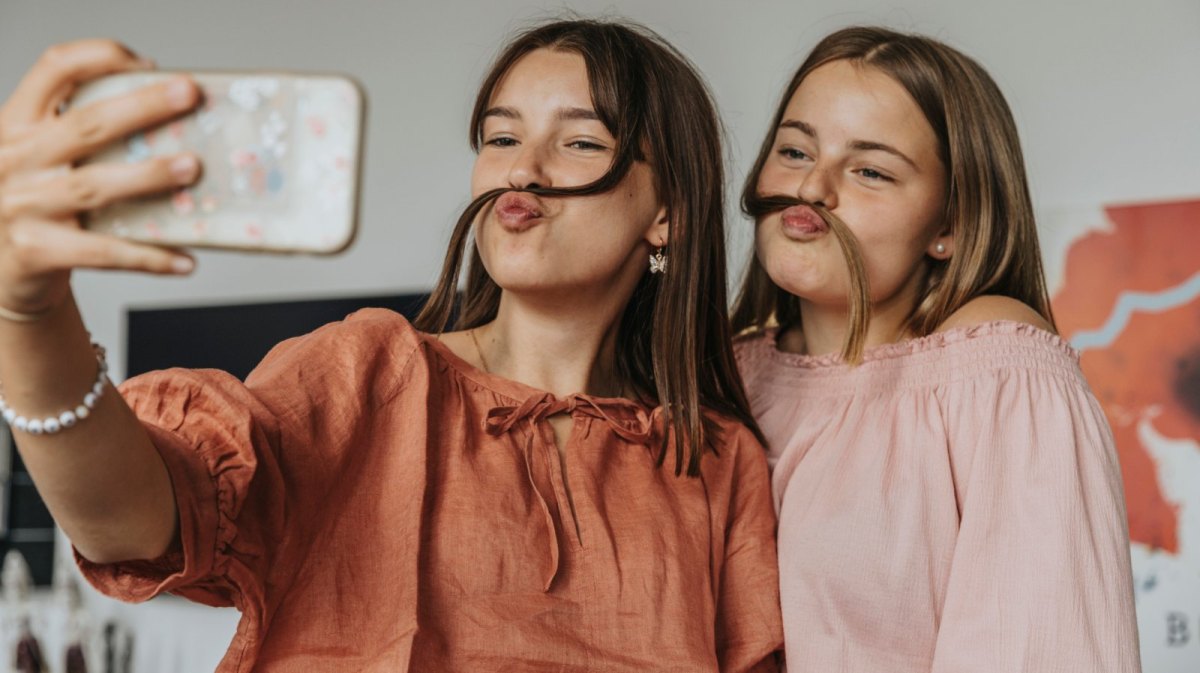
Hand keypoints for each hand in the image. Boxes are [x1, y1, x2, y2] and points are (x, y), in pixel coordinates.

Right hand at [0, 39, 202, 315]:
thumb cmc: (34, 204)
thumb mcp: (40, 157)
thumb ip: (80, 135)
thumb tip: (170, 123)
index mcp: (17, 123)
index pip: (53, 71)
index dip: (100, 58)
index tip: (147, 66)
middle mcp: (14, 158)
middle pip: (84, 124)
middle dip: (142, 107)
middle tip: (188, 96)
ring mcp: (22, 204)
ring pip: (93, 186)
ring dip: (148, 175)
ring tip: (192, 168)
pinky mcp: (34, 250)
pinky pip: (102, 251)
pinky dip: (148, 256)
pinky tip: (184, 259)